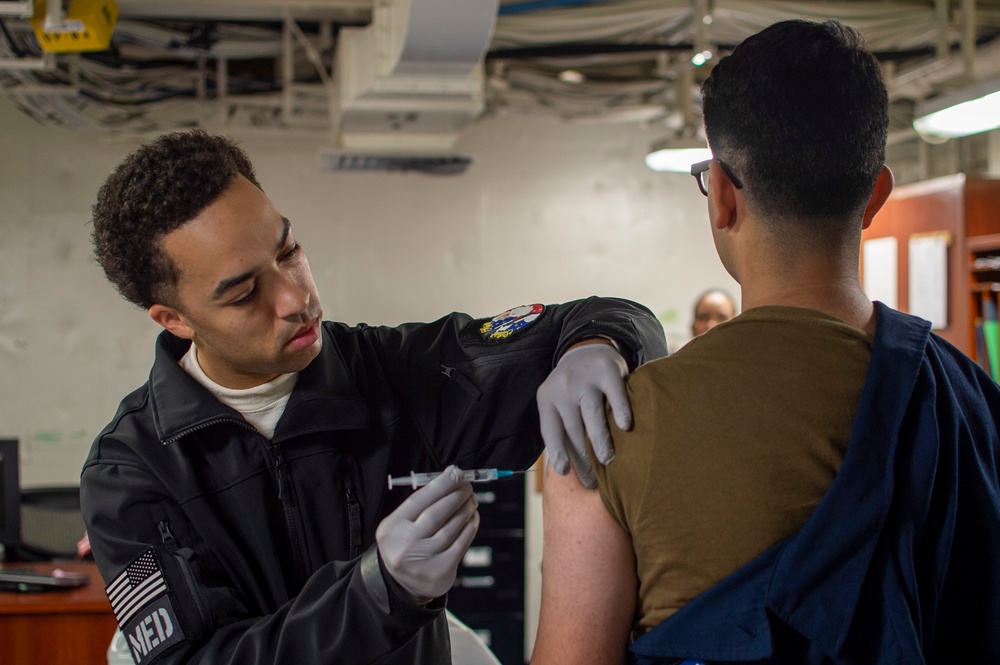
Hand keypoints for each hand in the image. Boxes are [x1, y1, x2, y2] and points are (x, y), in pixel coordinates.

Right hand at [376, 466, 479, 601]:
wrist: (403, 584)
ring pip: (451, 528)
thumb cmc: (406, 543)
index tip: (456, 473)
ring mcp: (423, 560)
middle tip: (467, 485)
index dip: (440, 484)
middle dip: (456, 495)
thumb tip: (452, 476)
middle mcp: (405, 545)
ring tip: (471, 500)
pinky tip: (472, 518)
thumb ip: (423, 502)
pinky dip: (470, 527)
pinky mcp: (441, 570)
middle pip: (436, 513)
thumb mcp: (402, 523)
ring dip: (465, 510)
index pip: (419, 500)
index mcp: (392, 528)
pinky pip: (461, 543)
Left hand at [536, 342, 630, 488]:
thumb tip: (567, 471)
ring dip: (600, 441)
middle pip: (573, 428)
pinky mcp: (607, 370)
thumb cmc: (574, 389)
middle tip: (593, 479)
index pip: (551, 429)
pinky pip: (615, 395)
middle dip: (583, 457)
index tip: (564, 472)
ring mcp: (585, 377)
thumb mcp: (558, 403)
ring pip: (592, 415)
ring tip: (607, 460)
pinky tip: (625, 427)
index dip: (557, 452)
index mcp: (547, 398)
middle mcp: (563, 386)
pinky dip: (621, 411)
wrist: (588, 350)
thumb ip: (561, 428)